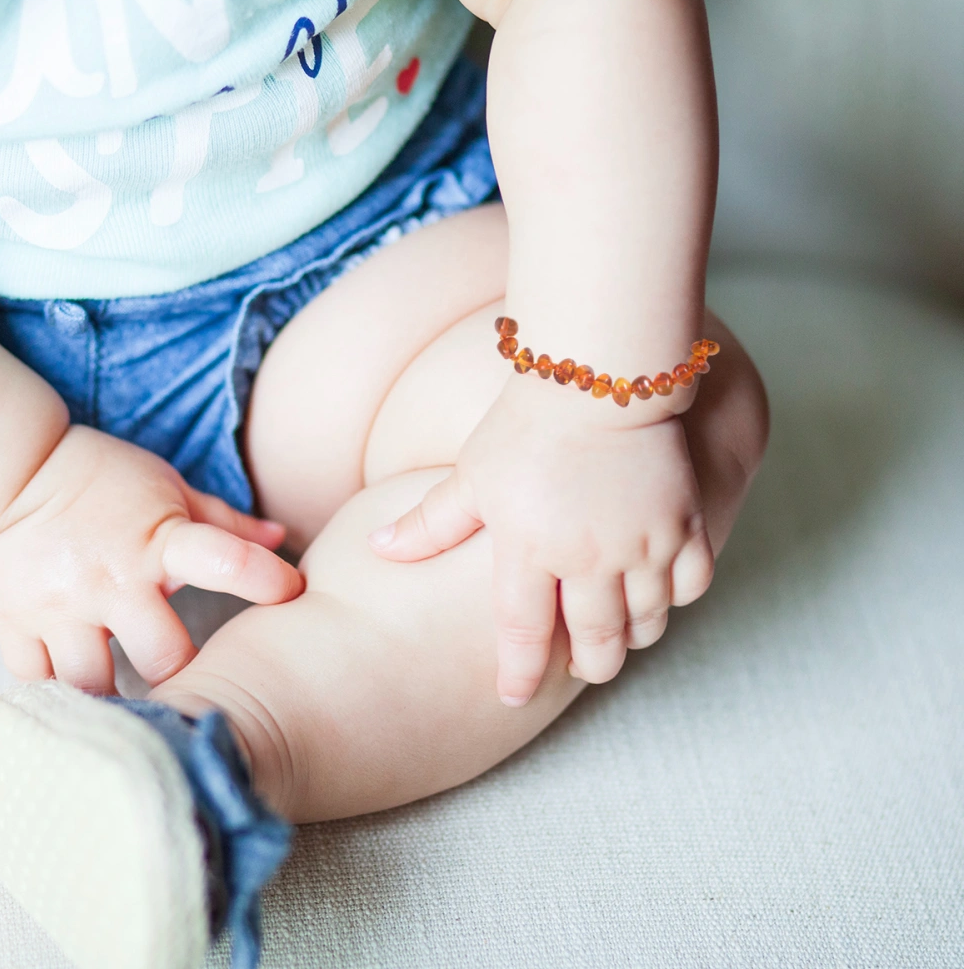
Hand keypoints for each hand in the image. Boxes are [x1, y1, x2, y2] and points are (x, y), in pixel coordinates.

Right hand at [0, 425, 303, 695]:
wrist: (15, 470)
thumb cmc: (106, 479)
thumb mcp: (173, 490)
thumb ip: (227, 524)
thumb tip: (282, 537)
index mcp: (160, 542)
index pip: (226, 563)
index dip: (266, 581)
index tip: (291, 594)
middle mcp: (112, 580)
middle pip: (163, 659)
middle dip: (184, 674)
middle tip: (194, 680)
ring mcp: (60, 607)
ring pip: (96, 684)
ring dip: (119, 696)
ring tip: (135, 701)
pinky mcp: (15, 623)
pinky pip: (40, 680)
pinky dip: (62, 691)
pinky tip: (81, 690)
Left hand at [366, 376, 714, 705]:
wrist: (597, 373)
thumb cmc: (525, 424)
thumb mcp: (471, 475)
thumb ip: (430, 522)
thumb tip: (377, 550)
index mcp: (528, 549)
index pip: (521, 635)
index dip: (517, 674)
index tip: (512, 696)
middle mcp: (588, 558)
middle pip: (595, 644)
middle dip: (589, 666)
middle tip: (581, 667)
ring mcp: (641, 543)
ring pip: (646, 623)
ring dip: (632, 637)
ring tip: (620, 633)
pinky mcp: (682, 523)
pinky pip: (693, 585)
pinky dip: (677, 598)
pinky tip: (659, 592)